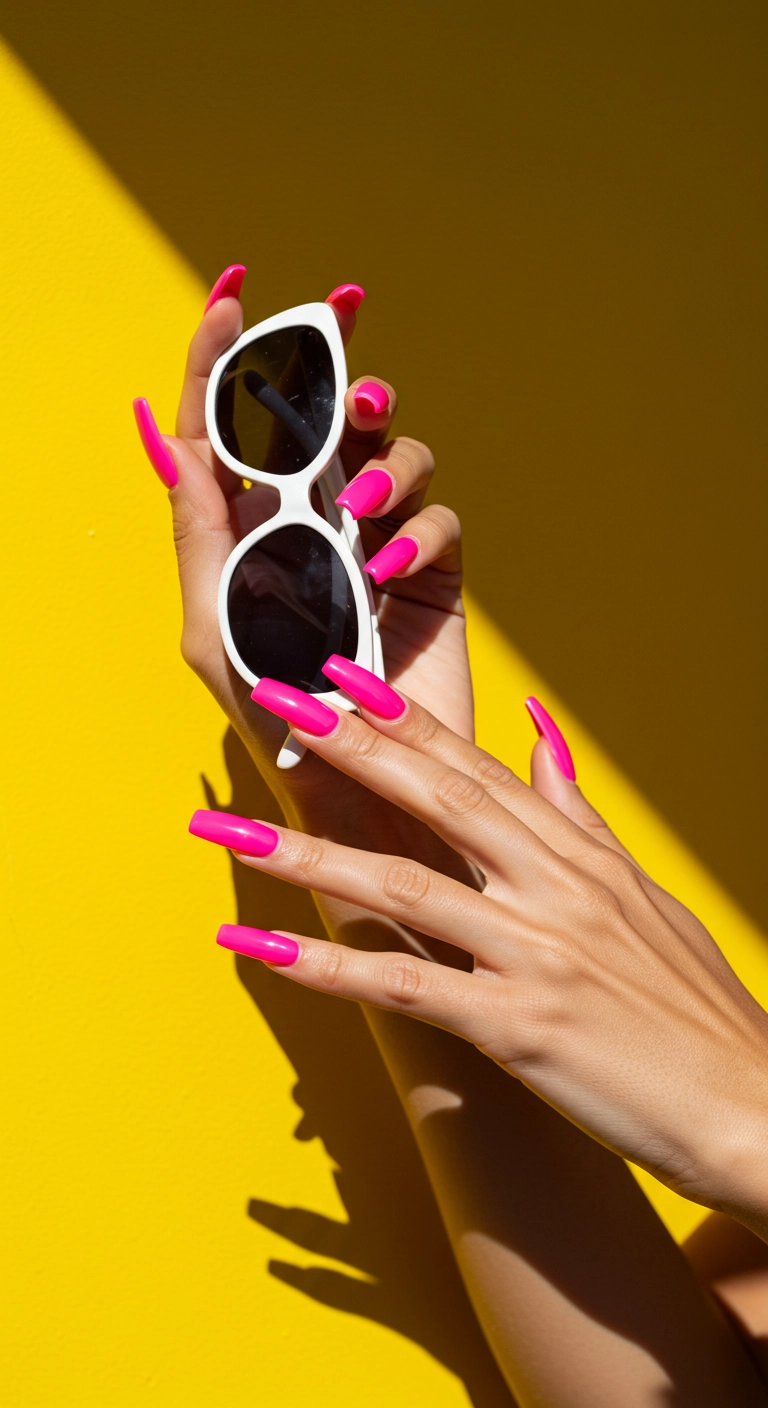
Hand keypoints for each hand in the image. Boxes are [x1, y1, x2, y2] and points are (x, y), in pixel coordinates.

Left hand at [134, 273, 470, 870]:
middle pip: (329, 416)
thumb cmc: (272, 715)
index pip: (233, 425)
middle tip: (349, 385)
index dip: (227, 356)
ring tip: (360, 507)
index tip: (235, 295)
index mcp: (250, 527)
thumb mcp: (212, 623)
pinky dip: (419, 533)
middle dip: (342, 377)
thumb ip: (198, 530)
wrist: (358, 786)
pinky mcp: (433, 573)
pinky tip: (392, 572)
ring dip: (385, 462)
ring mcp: (379, 541)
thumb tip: (162, 438)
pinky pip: (441, 519)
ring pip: (397, 452)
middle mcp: (317, 520)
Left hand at [214, 671, 767, 1239]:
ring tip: (229, 829)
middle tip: (272, 704)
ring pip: (404, 886)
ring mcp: (536, 954)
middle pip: (435, 799)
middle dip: (346, 748)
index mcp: (579, 854)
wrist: (753, 1103)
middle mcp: (555, 888)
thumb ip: (578, 813)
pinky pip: (408, 989)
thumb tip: (537, 734)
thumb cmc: (696, 1002)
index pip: (477, 768)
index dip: (403, 718)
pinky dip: (330, 966)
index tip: (339, 676)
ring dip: (307, 855)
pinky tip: (264, 948)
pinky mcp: (521, 1028)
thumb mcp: (642, 890)